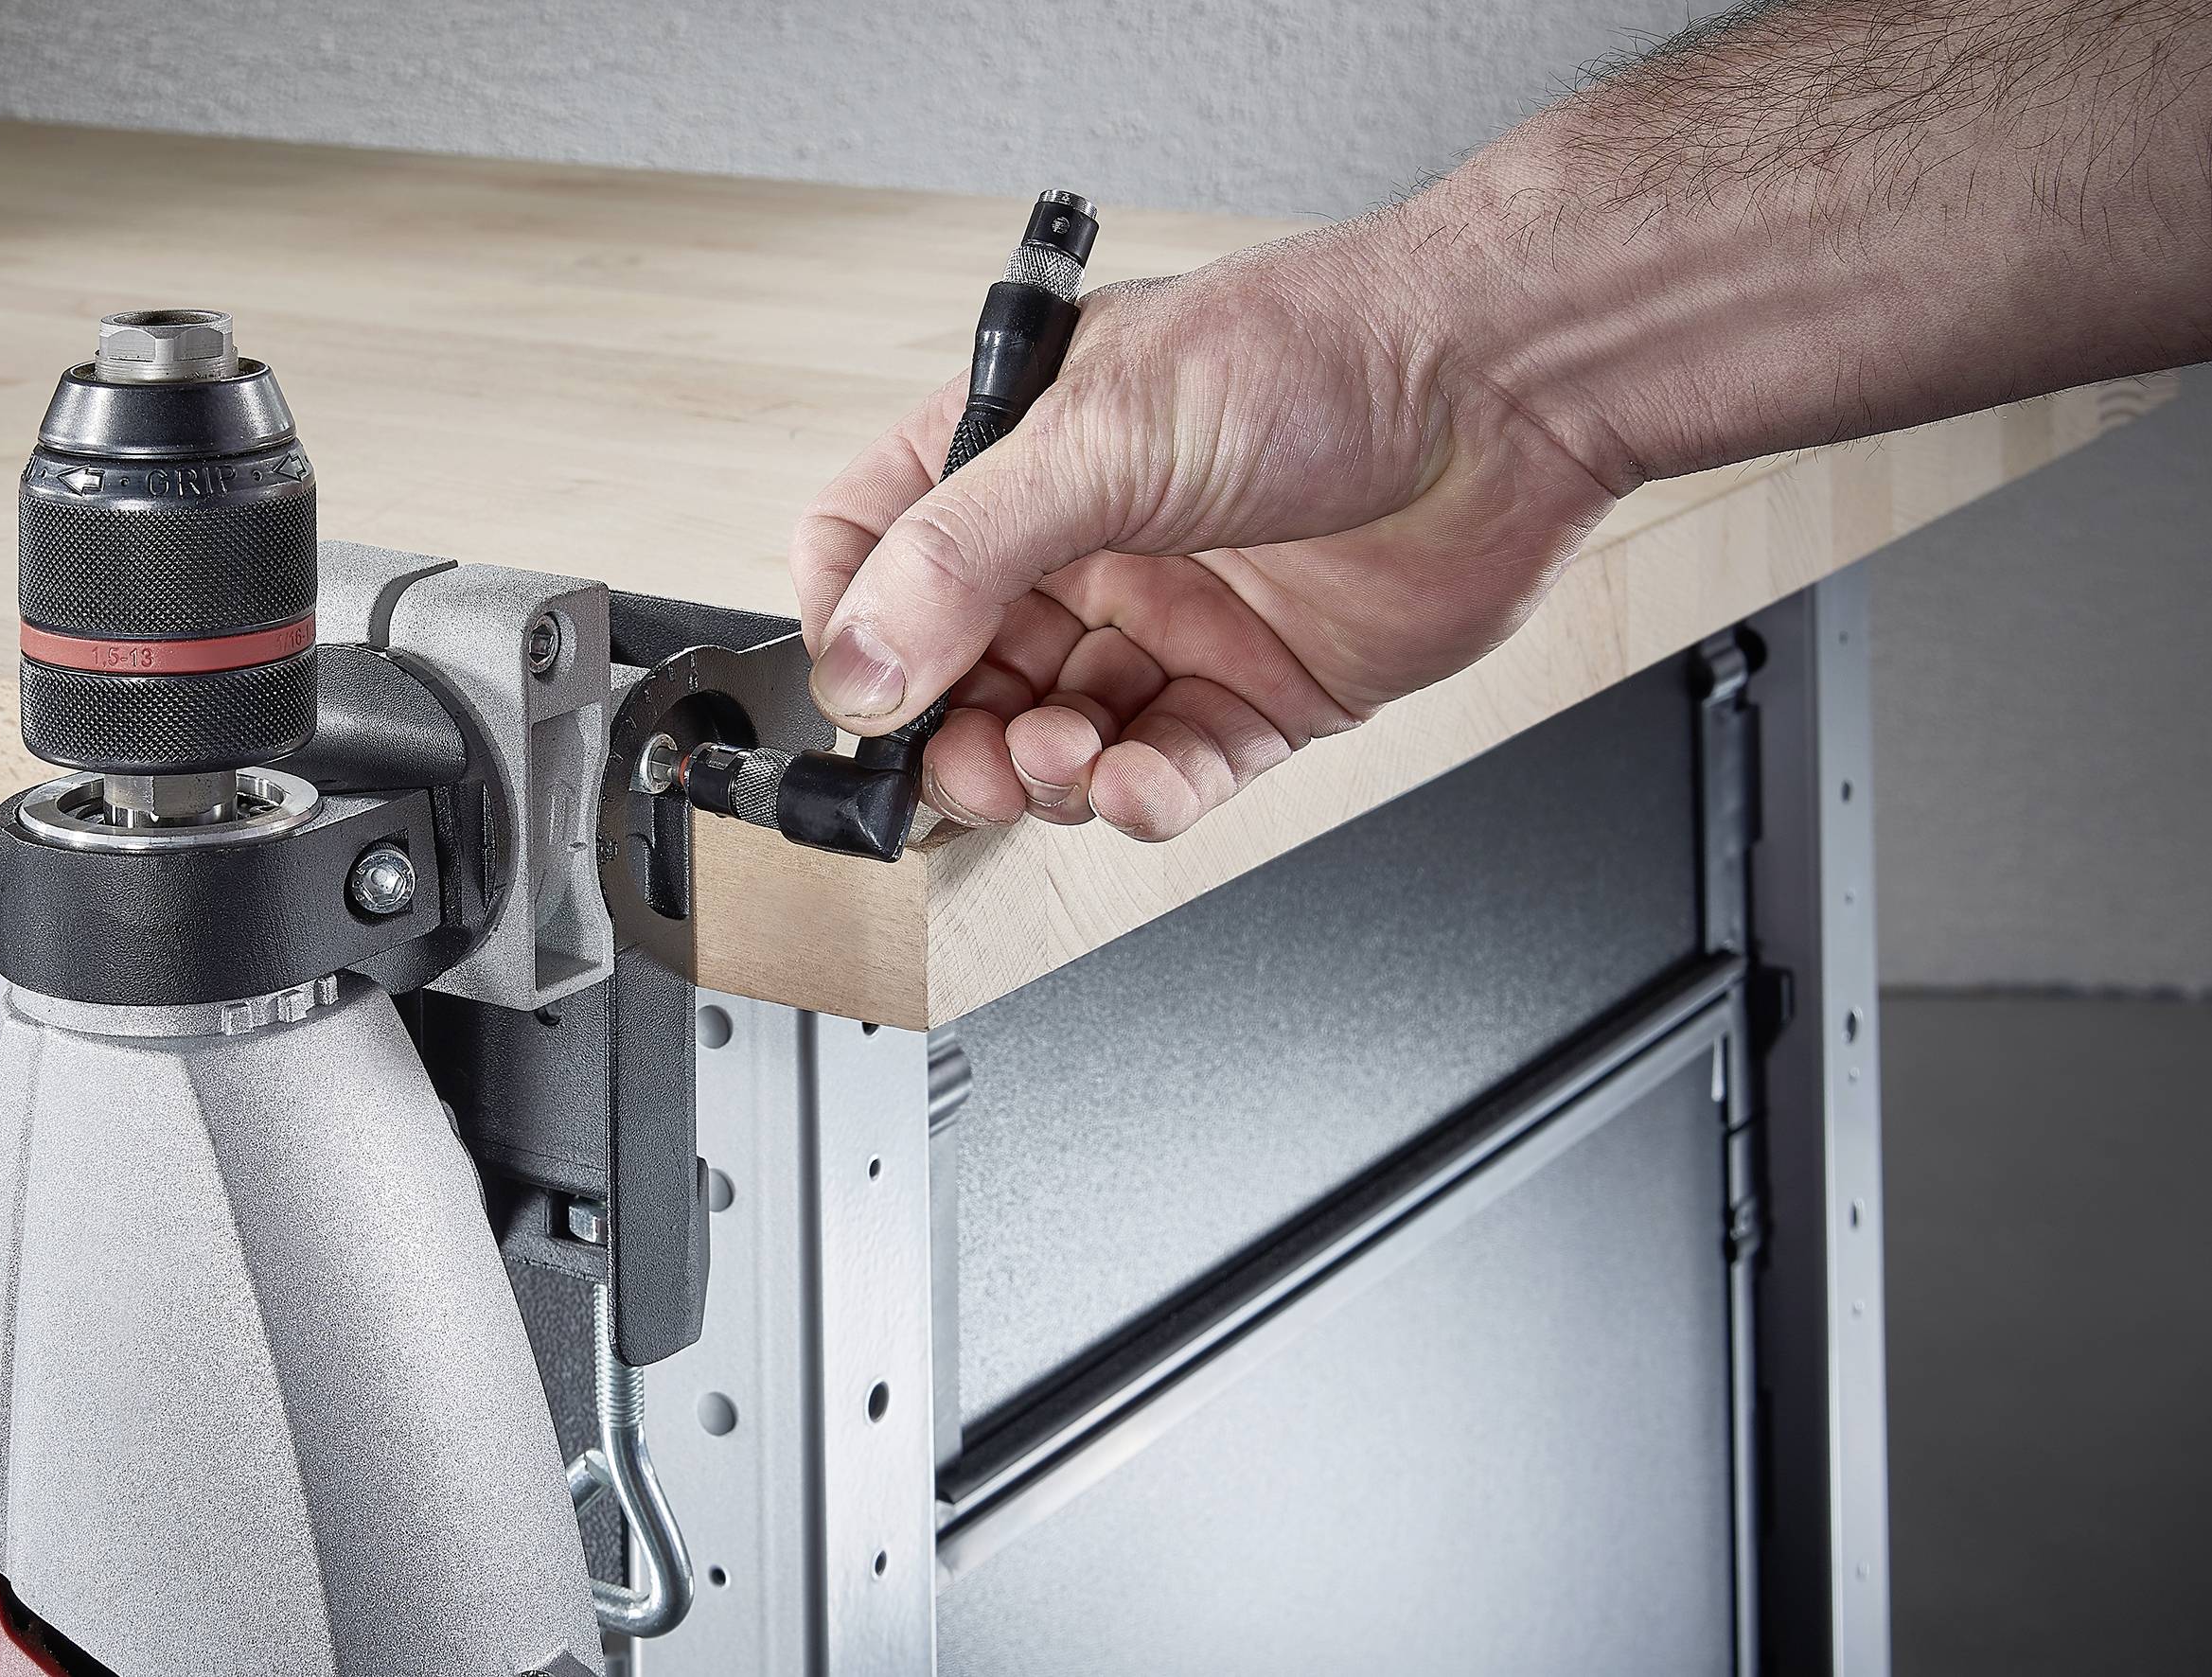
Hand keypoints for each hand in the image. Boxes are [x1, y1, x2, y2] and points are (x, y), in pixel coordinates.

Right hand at [788, 223, 1619, 841]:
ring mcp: (1171, 619)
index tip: (861, 695)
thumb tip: (859, 664)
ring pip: (1060, 738)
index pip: (876, 547)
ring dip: (1046, 772)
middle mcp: (1087, 540)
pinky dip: (1147, 795)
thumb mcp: (1099, 436)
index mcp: (1022, 454)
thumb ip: (960, 556)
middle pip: (962, 673)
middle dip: (956, 735)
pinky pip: (1172, 772)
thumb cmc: (1320, 351)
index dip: (852, 627)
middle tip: (973, 763)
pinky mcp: (1257, 691)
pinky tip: (1139, 783)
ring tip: (1065, 758)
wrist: (1508, 390)